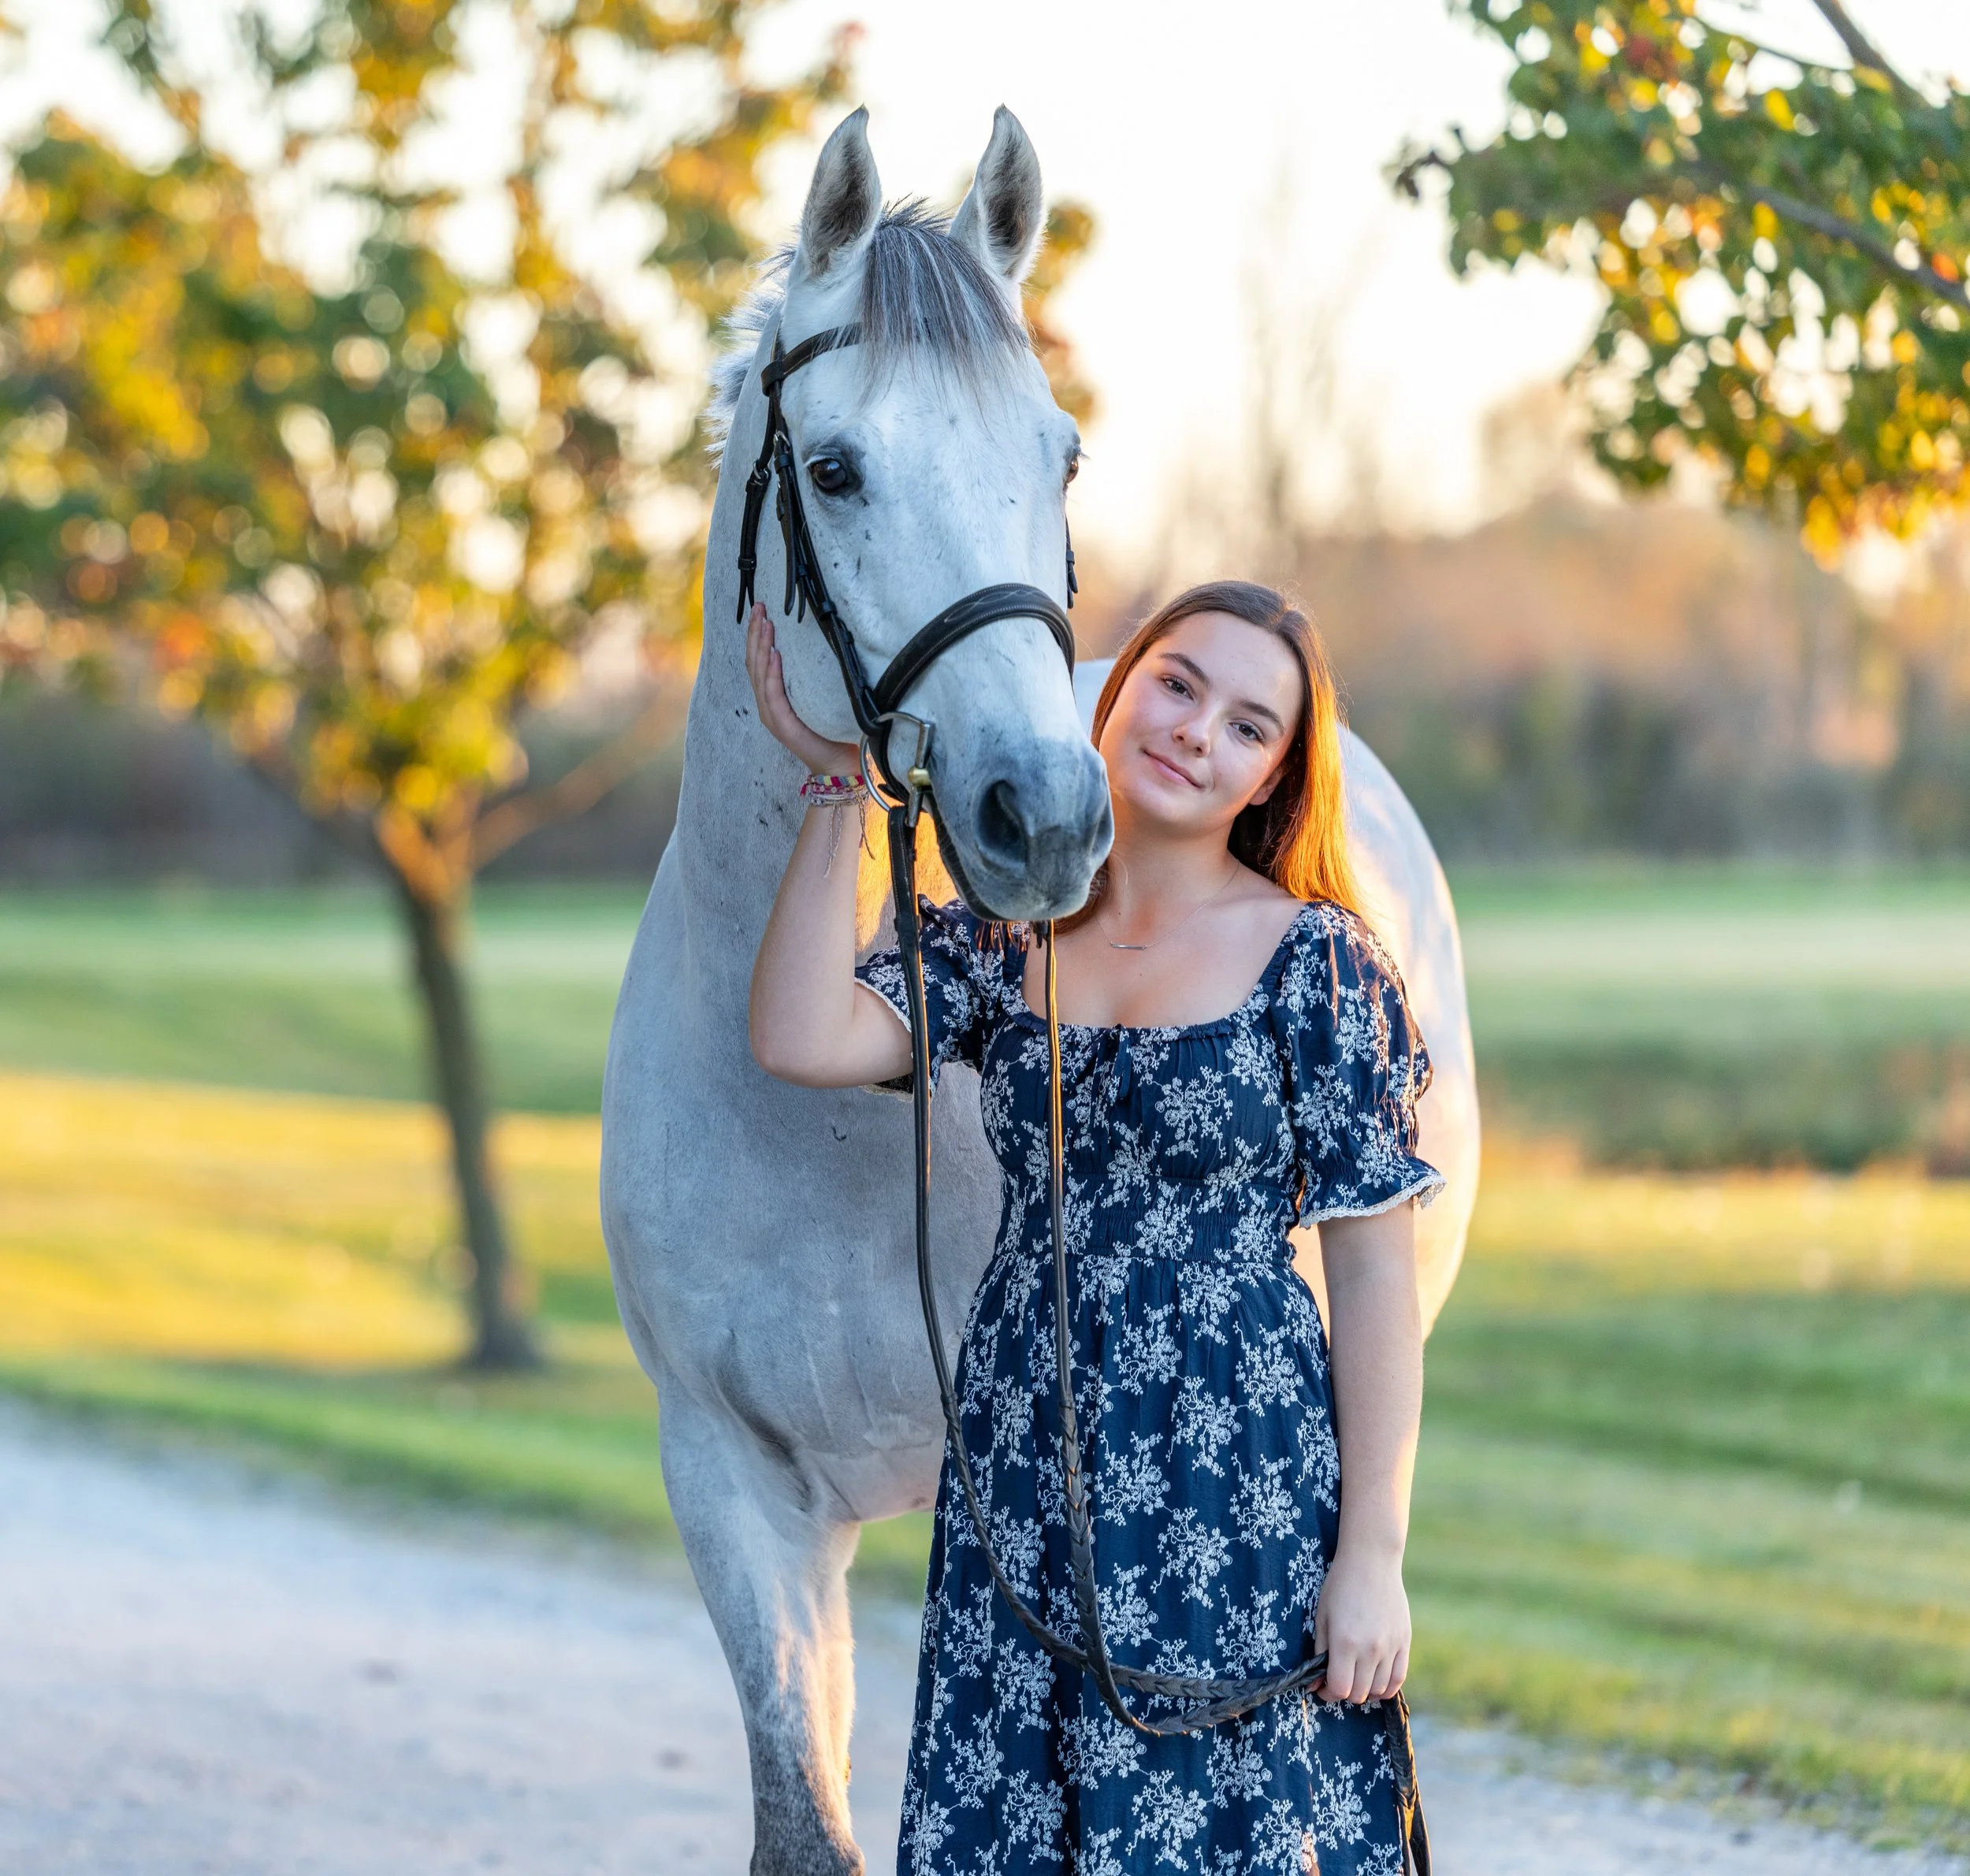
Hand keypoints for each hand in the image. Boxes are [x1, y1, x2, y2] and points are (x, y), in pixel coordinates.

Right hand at [745, 603, 860, 778]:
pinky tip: (774, 655)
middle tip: (760, 607)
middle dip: (756, 633)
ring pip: (760, 675)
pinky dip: (772, 673)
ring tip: (767, 624)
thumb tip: (821, 643)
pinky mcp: (783, 726)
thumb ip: (812, 676)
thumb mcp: (819, 696)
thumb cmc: (832, 729)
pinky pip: (773, 695)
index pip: (759, 661)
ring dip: (762, 647)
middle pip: (755, 663)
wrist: (840, 763)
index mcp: (773, 697)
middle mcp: (767, 705)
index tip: (762, 610)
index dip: (758, 635)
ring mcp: (772, 715)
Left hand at [1313, 1542, 1410, 1703]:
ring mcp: (1390, 1647)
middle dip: (1344, 1692)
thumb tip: (1316, 1684)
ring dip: (1364, 1691)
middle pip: (1359, 1694)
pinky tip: (1375, 1681)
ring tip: (1355, 1678)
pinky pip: (1398, 1679)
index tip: (1322, 1687)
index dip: (1327, 1693)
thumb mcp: (1322, 1617)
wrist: (1371, 1561)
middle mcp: (1370, 1649)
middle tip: (1337, 1680)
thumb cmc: (1340, 1586)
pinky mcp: (1404, 1643)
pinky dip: (1386, 1687)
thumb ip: (1320, 1652)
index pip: (1339, 1688)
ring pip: (1378, 1690)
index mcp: (1345, 1642)